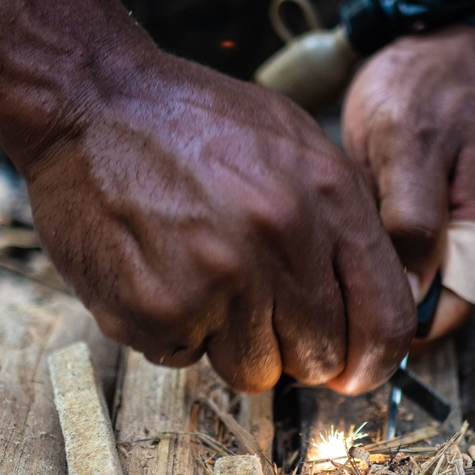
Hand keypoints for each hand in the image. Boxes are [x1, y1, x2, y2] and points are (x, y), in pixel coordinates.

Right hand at [22, 44, 414, 391]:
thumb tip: (378, 296)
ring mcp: (216, 281)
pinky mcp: (157, 309)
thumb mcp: (295, 142)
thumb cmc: (193, 123)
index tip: (354, 371)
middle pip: (318, 357)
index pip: (385, 320)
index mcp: (327, 198)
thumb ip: (345, 218)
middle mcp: (279, 241)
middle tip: (254, 303)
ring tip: (200, 277)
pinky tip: (158, 274)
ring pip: (254, 372)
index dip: (372, 361)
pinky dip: (173, 332)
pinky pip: (185, 360)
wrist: (89, 103)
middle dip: (292, 345)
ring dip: (230, 341)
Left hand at [341, 25, 474, 337]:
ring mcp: (473, 241)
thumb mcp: (408, 143)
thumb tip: (407, 295)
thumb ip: (412, 220)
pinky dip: (377, 251)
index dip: (386, 327)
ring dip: (372, 276)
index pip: (442, 322)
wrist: (450, 44)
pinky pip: (411, 261)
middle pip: (425, 314)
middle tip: (317, 268)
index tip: (328, 306)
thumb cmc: (429, 84)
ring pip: (413, 289)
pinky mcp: (450, 227)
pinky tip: (348, 224)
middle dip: (372, 302)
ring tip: (330, 240)